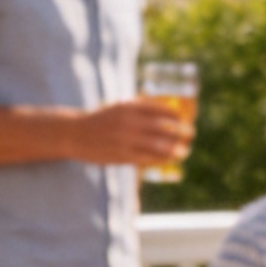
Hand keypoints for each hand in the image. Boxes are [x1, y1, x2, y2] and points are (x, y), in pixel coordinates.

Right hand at [77, 98, 193, 169]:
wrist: (75, 133)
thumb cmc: (102, 120)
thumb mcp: (119, 108)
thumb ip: (139, 110)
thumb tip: (165, 112)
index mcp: (129, 107)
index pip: (160, 110)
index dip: (176, 116)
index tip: (184, 119)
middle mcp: (129, 122)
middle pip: (163, 128)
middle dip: (181, 132)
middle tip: (190, 134)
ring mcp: (126, 140)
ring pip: (158, 145)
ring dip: (175, 149)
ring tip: (184, 151)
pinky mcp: (122, 155)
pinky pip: (147, 158)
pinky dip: (160, 159)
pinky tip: (168, 160)